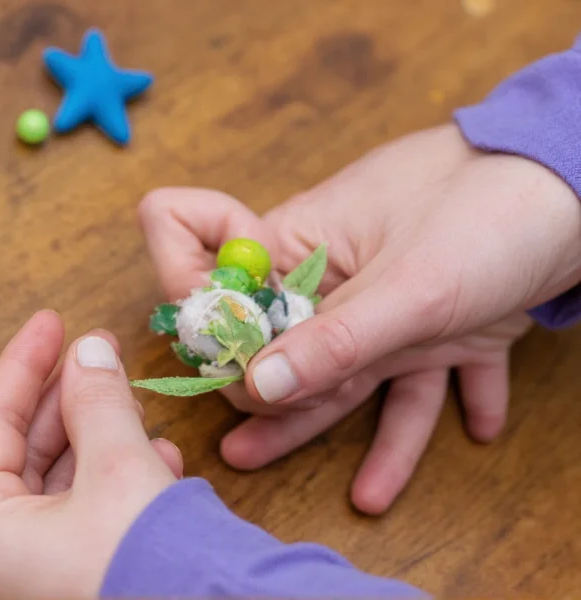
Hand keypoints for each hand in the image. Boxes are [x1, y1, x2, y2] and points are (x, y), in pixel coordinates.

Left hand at [0, 311, 181, 598]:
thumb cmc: (143, 561)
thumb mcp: (118, 468)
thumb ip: (96, 401)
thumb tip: (88, 347)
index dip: (21, 362)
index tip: (51, 319)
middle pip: (22, 451)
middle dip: (65, 396)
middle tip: (96, 351)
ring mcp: (32, 573)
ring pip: (58, 479)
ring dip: (97, 433)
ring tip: (131, 398)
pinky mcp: (72, 577)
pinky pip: (83, 510)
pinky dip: (115, 474)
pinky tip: (155, 452)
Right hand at [139, 123, 580, 513]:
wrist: (578, 186)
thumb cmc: (486, 211)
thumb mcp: (409, 287)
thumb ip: (333, 342)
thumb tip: (254, 386)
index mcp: (301, 245)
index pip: (225, 281)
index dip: (214, 321)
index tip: (217, 363)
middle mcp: (334, 279)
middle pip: (287, 346)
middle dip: (273, 403)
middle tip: (245, 452)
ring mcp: (387, 305)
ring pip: (356, 375)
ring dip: (356, 427)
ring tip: (357, 494)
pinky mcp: (440, 322)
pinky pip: (433, 375)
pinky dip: (452, 405)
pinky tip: (476, 430)